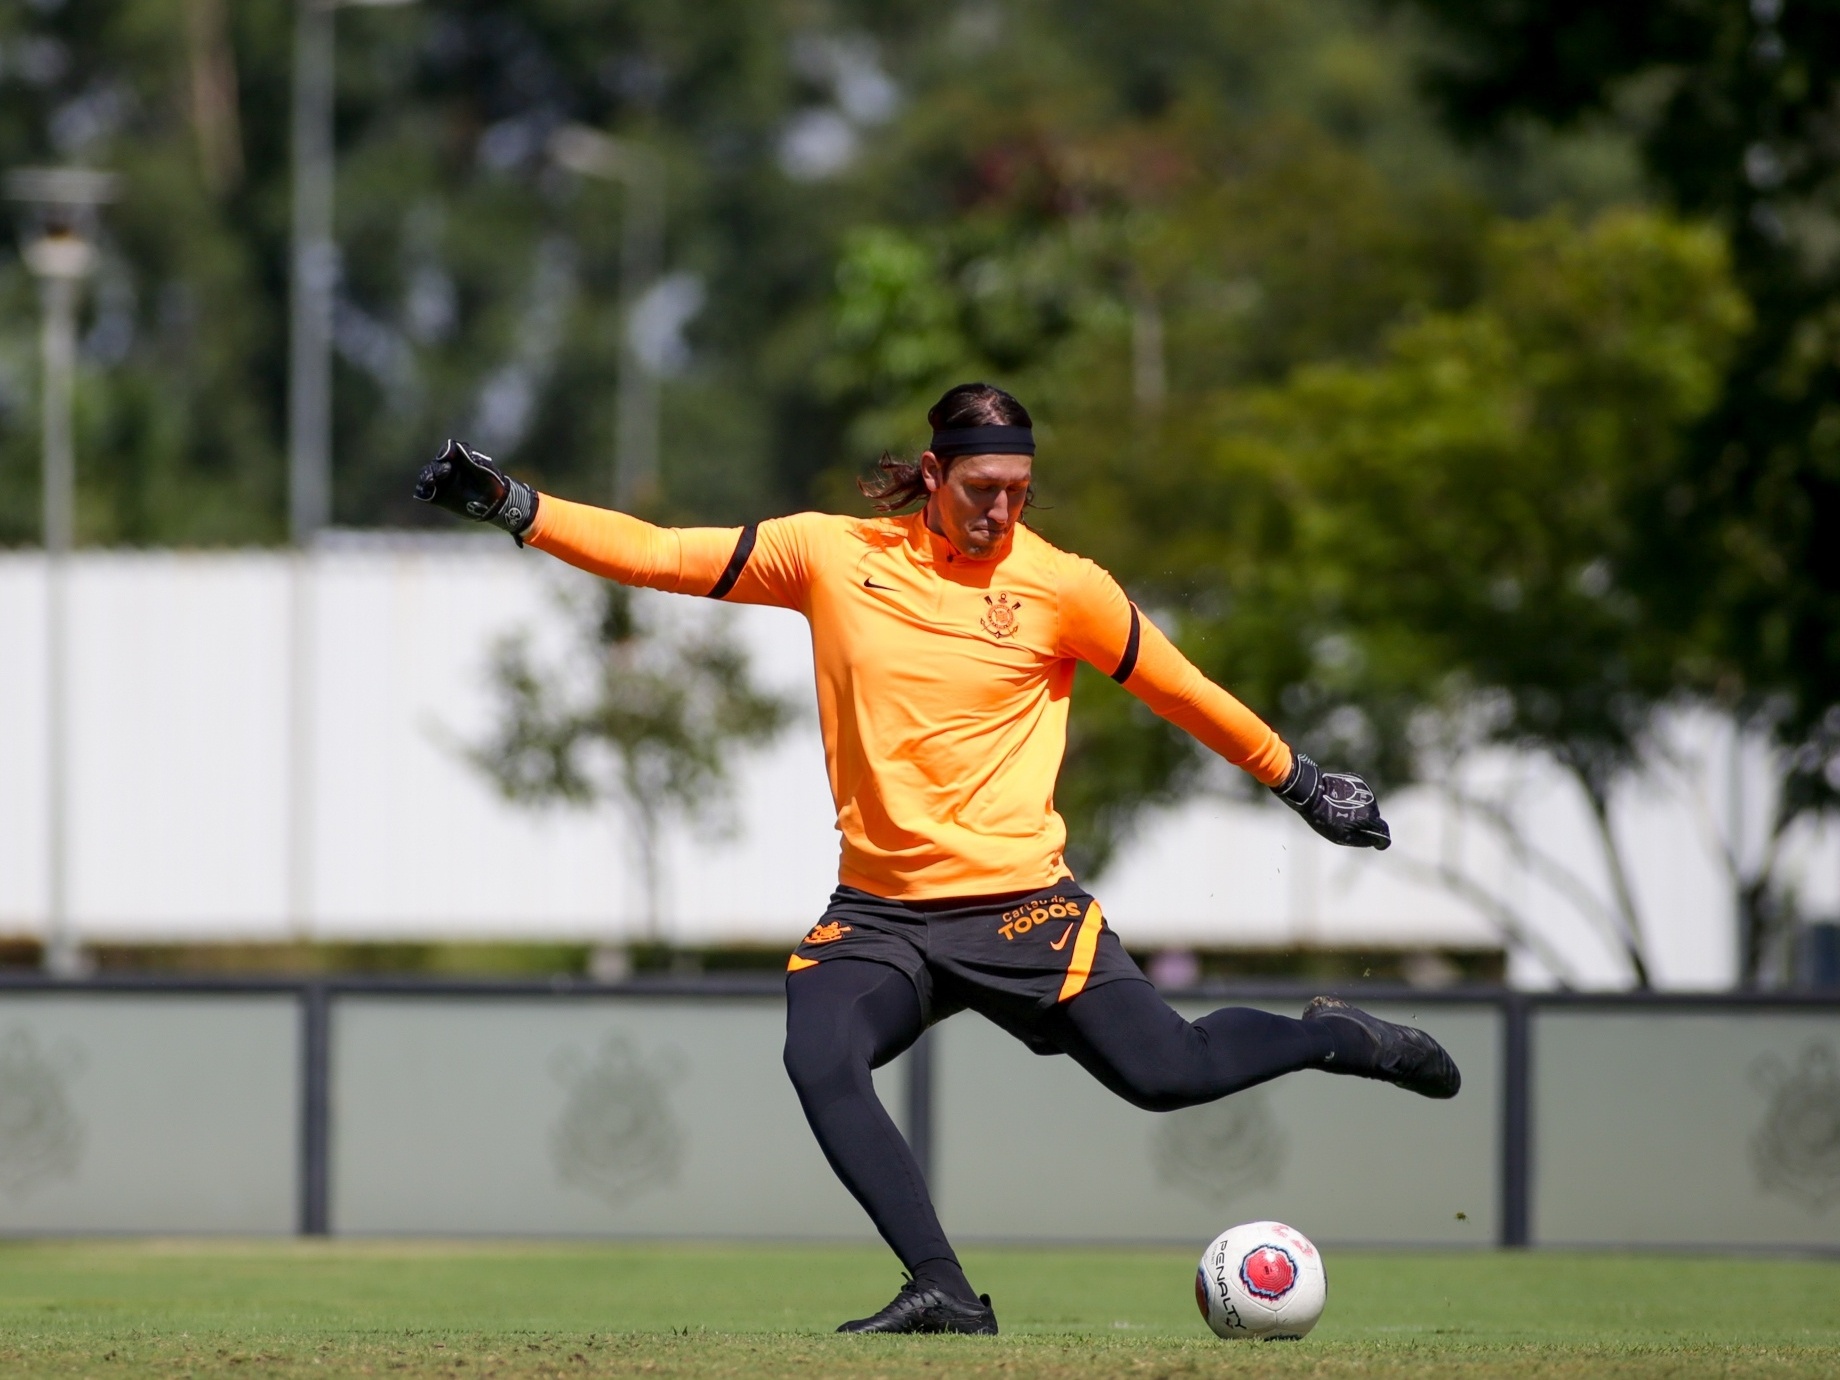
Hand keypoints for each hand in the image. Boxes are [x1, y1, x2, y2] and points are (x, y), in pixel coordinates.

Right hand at [413, 439, 537, 535]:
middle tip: (445, 473)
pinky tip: (426, 492)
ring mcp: (441, 482)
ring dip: (426, 476)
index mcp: (458, 458)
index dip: (445, 454)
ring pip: (427, 475)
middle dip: (437, 468)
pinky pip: (425, 492)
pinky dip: (422, 490)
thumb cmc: (492, 481)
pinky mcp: (437, 495)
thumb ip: (471, 458)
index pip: (446, 451)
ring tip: (430, 481)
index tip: (447, 459)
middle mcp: (447, 468)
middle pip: (435, 464)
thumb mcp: (485, 469)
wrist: (495, 503)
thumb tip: (456, 447)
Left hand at [1273, 753, 1390, 849]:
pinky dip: (1355, 797)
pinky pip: (1361, 793)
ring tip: (1342, 809)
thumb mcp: (1342, 837)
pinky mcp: (1358, 780)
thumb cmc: (1325, 818)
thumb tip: (1375, 841)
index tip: (1377, 842)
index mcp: (1369, 818)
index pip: (1383, 829)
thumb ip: (1362, 840)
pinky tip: (1341, 799)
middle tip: (1348, 823)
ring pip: (1368, 803)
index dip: (1381, 838)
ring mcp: (1365, 790)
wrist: (1312, 793)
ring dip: (1360, 808)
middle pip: (1374, 816)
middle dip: (1366, 822)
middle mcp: (1371, 803)